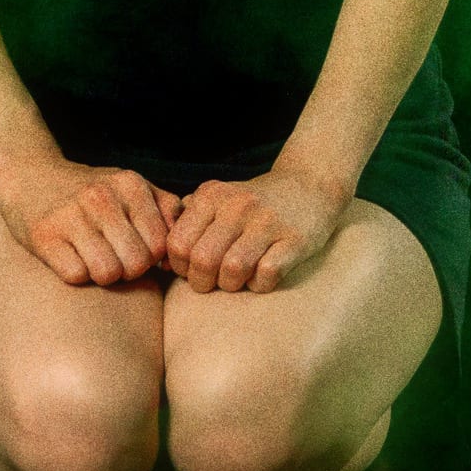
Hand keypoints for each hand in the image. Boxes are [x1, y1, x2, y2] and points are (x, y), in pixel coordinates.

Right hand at [0, 154, 182, 287]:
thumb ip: (165, 210)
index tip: (135, 249)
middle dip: (127, 270)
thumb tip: (180, 254)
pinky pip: (75, 276)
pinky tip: (69, 256)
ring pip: (107, 274)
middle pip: (136, 264)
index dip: (151, 257)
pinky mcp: (44, 235)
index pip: (161, 246)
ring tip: (92, 257)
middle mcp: (102, 197)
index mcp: (130, 184)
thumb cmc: (90, 191)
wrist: (29, 173)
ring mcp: (71, 215)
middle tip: (112, 256)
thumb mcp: (130, 187)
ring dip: (102, 275)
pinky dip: (75, 274)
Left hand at [165, 166, 350, 293]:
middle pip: (202, 260)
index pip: (177, 244)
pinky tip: (261, 277)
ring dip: (231, 286)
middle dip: (202, 283)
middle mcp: (238, 205)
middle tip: (211, 283)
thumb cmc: (255, 202)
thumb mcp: (219, 197)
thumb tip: (160, 256)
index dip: (179, 267)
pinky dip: (260, 286)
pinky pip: (266, 276)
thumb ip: (189, 218)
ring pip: (232, 270)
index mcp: (213, 196)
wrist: (310, 184)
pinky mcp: (295, 240)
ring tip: (236, 280)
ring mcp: (268, 222)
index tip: (190, 270)